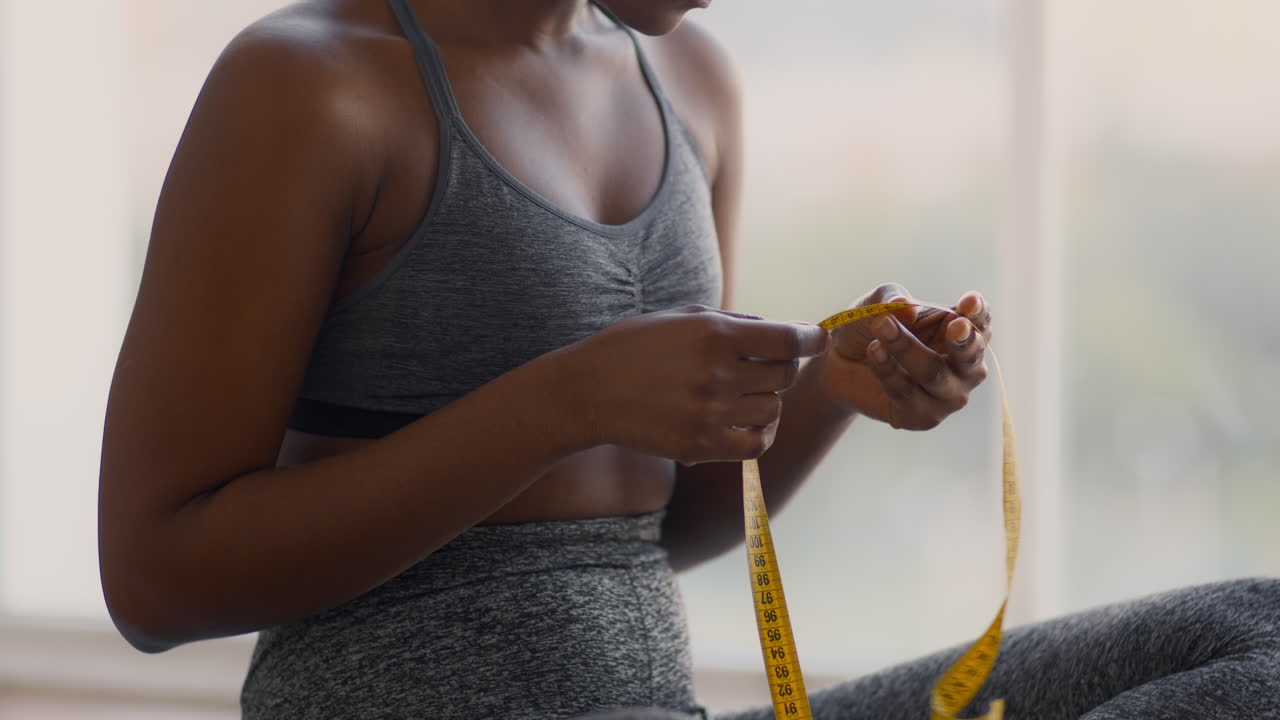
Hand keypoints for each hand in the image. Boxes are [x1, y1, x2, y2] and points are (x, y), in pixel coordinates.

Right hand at [565, 305, 827, 463]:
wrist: (587, 391)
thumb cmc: (634, 347)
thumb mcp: (682, 317)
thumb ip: (734, 322)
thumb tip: (783, 331)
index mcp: (715, 335)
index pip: (789, 340)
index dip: (811, 338)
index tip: (816, 338)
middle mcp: (717, 374)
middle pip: (785, 375)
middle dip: (781, 367)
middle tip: (762, 365)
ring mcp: (709, 414)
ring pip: (772, 409)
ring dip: (766, 399)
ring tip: (743, 392)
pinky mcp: (700, 446)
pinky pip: (757, 444)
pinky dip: (762, 433)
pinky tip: (748, 421)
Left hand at [820, 284, 991, 429]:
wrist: (839, 360)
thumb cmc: (871, 327)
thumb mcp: (879, 303)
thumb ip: (893, 302)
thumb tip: (907, 308)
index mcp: (962, 332)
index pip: (981, 323)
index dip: (979, 313)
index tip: (969, 302)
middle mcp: (963, 367)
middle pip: (971, 355)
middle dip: (964, 340)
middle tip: (954, 325)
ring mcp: (946, 395)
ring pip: (934, 373)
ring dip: (906, 348)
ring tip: (880, 326)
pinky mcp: (922, 417)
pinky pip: (907, 393)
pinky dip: (888, 370)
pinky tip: (873, 351)